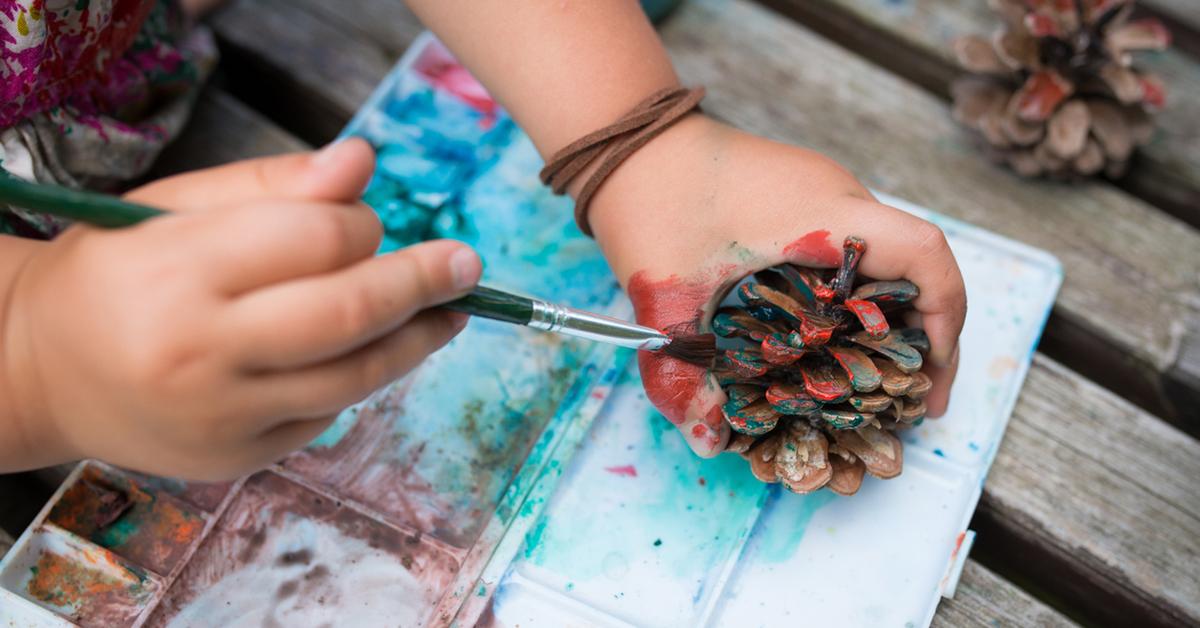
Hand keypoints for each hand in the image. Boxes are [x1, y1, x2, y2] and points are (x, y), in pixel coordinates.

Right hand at [1, 140, 481, 479]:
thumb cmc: (115, 271)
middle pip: (349, 314)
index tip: (373, 221)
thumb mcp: (174, 206)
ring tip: (451, 314)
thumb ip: (271, 184)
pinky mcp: (238, 460)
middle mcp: (201, 352)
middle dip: (423, 285)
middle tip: (467, 266)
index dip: (362, 225)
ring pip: (354, 377)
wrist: (40, 370)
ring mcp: (222, 417)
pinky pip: (326, 415)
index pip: (316, 240)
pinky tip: (370, 351)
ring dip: (416, 341)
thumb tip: (363, 163)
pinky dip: (359, 379)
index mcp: (178, 271)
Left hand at [589, 115, 965, 456]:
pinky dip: (861, 294)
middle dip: (925, 334)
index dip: (945, 320)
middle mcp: (838, 196)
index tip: (927, 380)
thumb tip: (707, 442)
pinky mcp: (802, 197)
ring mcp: (822, 192)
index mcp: (823, 213)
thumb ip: (685, 375)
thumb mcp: (667, 296)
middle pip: (918, 265)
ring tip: (874, 378)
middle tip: (909, 399)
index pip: (925, 255)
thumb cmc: (649, 200)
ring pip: (888, 257)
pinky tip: (833, 338)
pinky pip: (856, 247)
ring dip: (892, 315)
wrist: (625, 136)